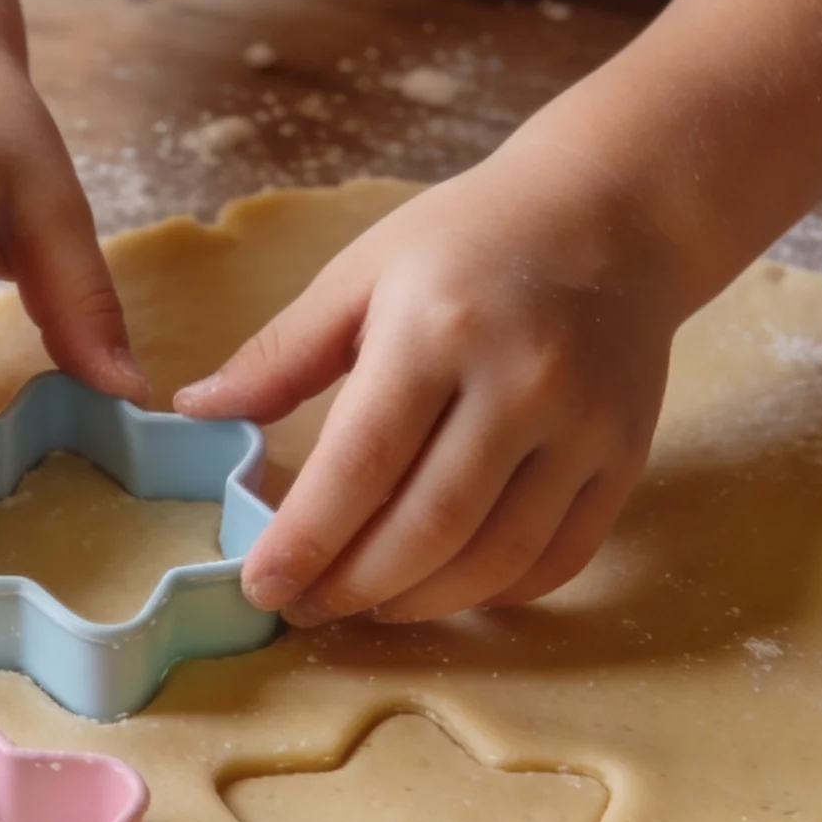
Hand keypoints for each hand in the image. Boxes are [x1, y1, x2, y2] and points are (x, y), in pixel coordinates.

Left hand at [175, 154, 699, 623]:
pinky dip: (499, 592)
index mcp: (437, 331)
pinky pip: (560, 556)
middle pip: (429, 525)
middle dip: (355, 586)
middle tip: (305, 608)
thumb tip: (196, 411)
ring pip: (497, 556)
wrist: (612, 213)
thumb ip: (281, 353)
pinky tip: (447, 589)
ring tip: (367, 606)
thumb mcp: (361, 273)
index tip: (260, 585)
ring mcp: (584, 426)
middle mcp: (521, 382)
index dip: (306, 540)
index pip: (360, 464)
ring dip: (422, 602)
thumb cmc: (469, 239)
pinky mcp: (625, 457)